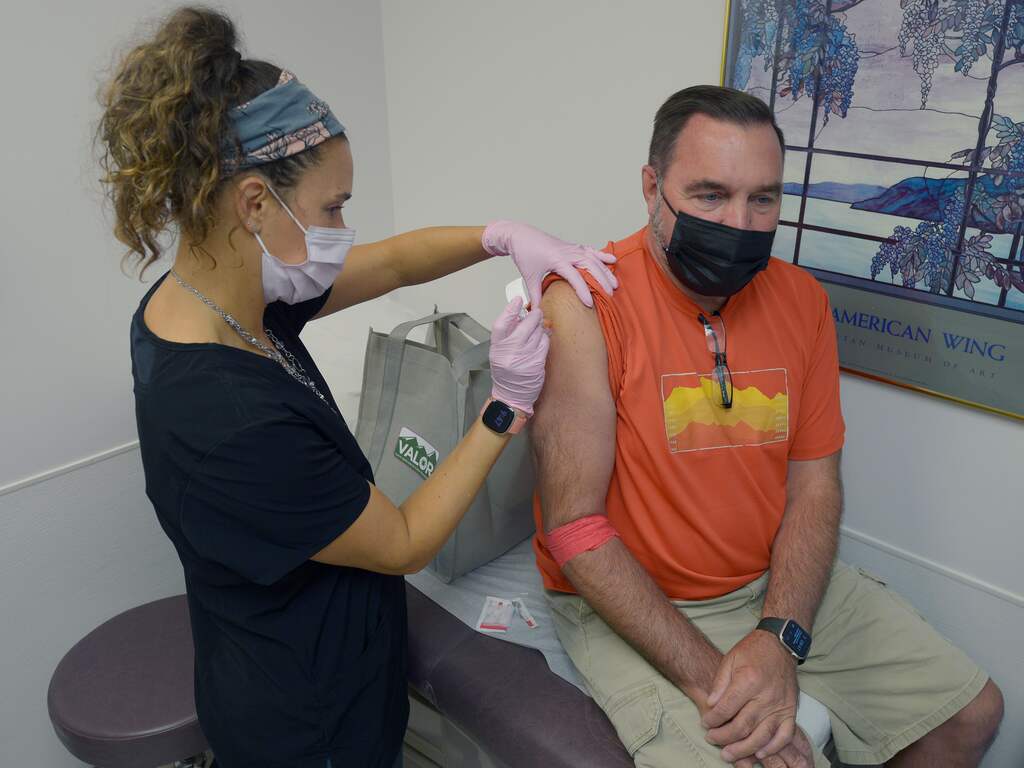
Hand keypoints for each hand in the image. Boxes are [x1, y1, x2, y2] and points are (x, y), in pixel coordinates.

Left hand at [482, 220, 617, 307]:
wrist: (520, 235)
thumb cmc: (524, 254)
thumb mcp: (529, 277)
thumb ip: (535, 295)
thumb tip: (536, 313)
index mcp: (557, 259)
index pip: (574, 276)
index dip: (583, 291)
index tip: (590, 304)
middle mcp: (567, 252)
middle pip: (590, 266)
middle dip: (601, 281)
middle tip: (610, 295)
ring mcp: (571, 248)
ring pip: (593, 258)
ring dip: (605, 270)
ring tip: (615, 284)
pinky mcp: (571, 246)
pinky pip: (590, 250)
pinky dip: (601, 255)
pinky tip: (612, 260)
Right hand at [488, 298, 549, 415]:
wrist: (511, 395)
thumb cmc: (506, 372)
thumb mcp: (500, 352)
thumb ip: (507, 334)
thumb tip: (520, 314)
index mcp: (497, 347)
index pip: (501, 324)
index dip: (509, 310)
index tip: (517, 300)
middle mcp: (509, 352)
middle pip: (524, 325)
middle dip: (534, 316)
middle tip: (537, 313)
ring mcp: (523, 357)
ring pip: (537, 332)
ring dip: (540, 328)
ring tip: (537, 331)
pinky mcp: (536, 363)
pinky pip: (544, 343)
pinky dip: (544, 339)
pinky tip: (541, 342)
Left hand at [701, 631, 800, 763]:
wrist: (780, 645)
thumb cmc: (752, 651)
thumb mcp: (729, 659)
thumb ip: (719, 683)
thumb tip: (711, 705)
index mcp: (748, 681)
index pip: (726, 708)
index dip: (713, 719)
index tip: (705, 723)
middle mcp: (766, 696)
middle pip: (743, 726)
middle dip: (724, 737)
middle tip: (712, 739)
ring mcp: (780, 706)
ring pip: (762, 736)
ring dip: (744, 749)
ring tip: (729, 754)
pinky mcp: (791, 710)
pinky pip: (785, 735)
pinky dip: (772, 747)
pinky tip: (759, 753)